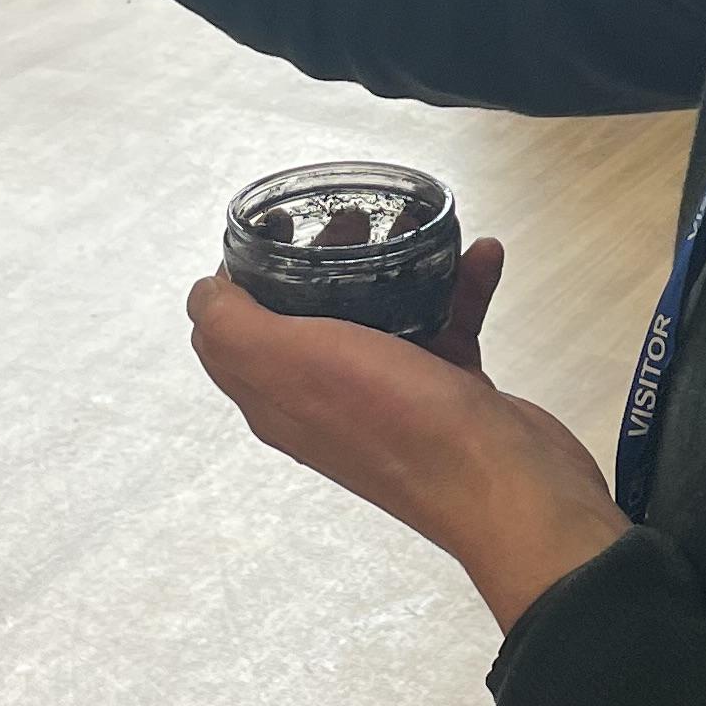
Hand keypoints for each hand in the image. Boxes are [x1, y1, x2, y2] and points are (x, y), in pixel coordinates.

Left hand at [184, 241, 629, 631]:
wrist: (504, 485)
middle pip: (305, 315)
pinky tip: (482, 255)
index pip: (231, 332)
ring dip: (394, 267)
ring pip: (378, 316)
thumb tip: (201, 296)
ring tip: (414, 226)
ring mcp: (389, 398)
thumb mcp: (291, 364)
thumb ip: (232, 328)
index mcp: (276, 396)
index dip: (239, 276)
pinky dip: (460, 288)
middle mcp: (326, 399)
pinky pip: (445, 326)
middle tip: (348, 220)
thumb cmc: (396, 421)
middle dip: (319, 258)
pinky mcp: (446, 393)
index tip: (273, 227)